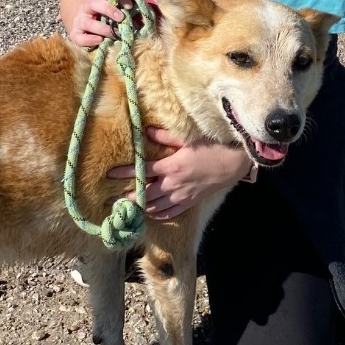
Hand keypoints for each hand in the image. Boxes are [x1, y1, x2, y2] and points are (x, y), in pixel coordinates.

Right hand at [69, 0, 133, 47]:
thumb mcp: (116, 10)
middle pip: (95, 3)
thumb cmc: (106, 18)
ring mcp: (79, 20)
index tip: (130, 6)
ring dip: (102, 28)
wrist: (85, 27)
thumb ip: (129, 8)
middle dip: (109, 10)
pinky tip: (100, 41)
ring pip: (87, 22)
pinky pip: (80, 37)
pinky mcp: (75, 34)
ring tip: (114, 34)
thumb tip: (146, 6)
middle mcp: (86, 6)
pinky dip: (90, 39)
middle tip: (121, 18)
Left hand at [107, 127, 251, 219]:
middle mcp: (173, 184)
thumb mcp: (187, 140)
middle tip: (113, 198)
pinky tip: (151, 214)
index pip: (141, 171)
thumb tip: (146, 130)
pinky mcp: (190, 202)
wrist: (234, 164)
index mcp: (170, 167)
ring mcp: (181, 196)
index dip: (124, 173)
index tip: (110, 175)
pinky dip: (158, 214)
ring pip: (155, 206)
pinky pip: (170, 213)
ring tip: (128, 207)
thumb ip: (165, 136)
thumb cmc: (211, 149)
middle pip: (144, 193)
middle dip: (128, 196)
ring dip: (141, 207)